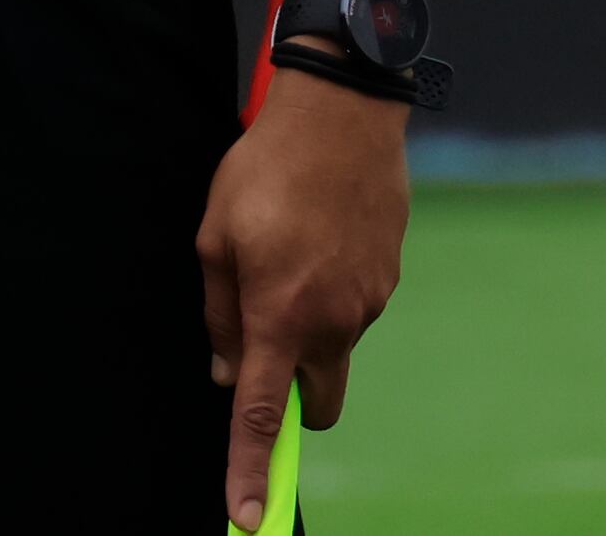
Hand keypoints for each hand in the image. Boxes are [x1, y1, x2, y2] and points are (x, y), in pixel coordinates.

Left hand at [196, 70, 409, 532]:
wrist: (344, 110)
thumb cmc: (267, 169)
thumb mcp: (215, 238)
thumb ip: (219, 316)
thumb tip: (224, 369)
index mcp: (279, 316)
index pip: (258, 415)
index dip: (250, 472)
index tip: (249, 518)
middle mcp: (332, 319)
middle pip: (316, 401)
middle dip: (294, 397)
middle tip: (266, 341)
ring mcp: (369, 299)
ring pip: (333, 345)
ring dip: (309, 324)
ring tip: (290, 249)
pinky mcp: (390, 274)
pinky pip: (354, 306)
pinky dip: (334, 291)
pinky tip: (321, 235)